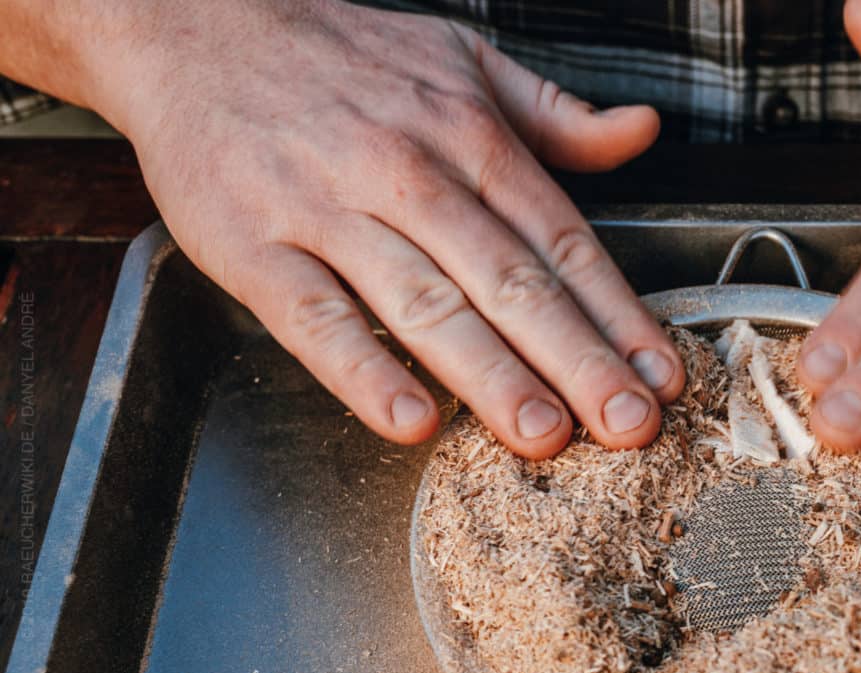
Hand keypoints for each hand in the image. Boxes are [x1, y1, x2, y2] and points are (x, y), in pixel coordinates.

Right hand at [98, 0, 683, 454]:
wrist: (193, 24)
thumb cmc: (340, 55)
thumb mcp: (462, 60)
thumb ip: (555, 113)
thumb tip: (640, 130)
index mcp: (468, 134)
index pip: (559, 238)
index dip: (617, 313)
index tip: (660, 374)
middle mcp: (408, 172)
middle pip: (508, 281)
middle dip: (577, 360)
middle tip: (628, 425)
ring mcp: (328, 211)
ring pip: (424, 304)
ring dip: (491, 376)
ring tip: (545, 435)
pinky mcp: (253, 246)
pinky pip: (315, 317)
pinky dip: (362, 371)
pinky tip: (411, 421)